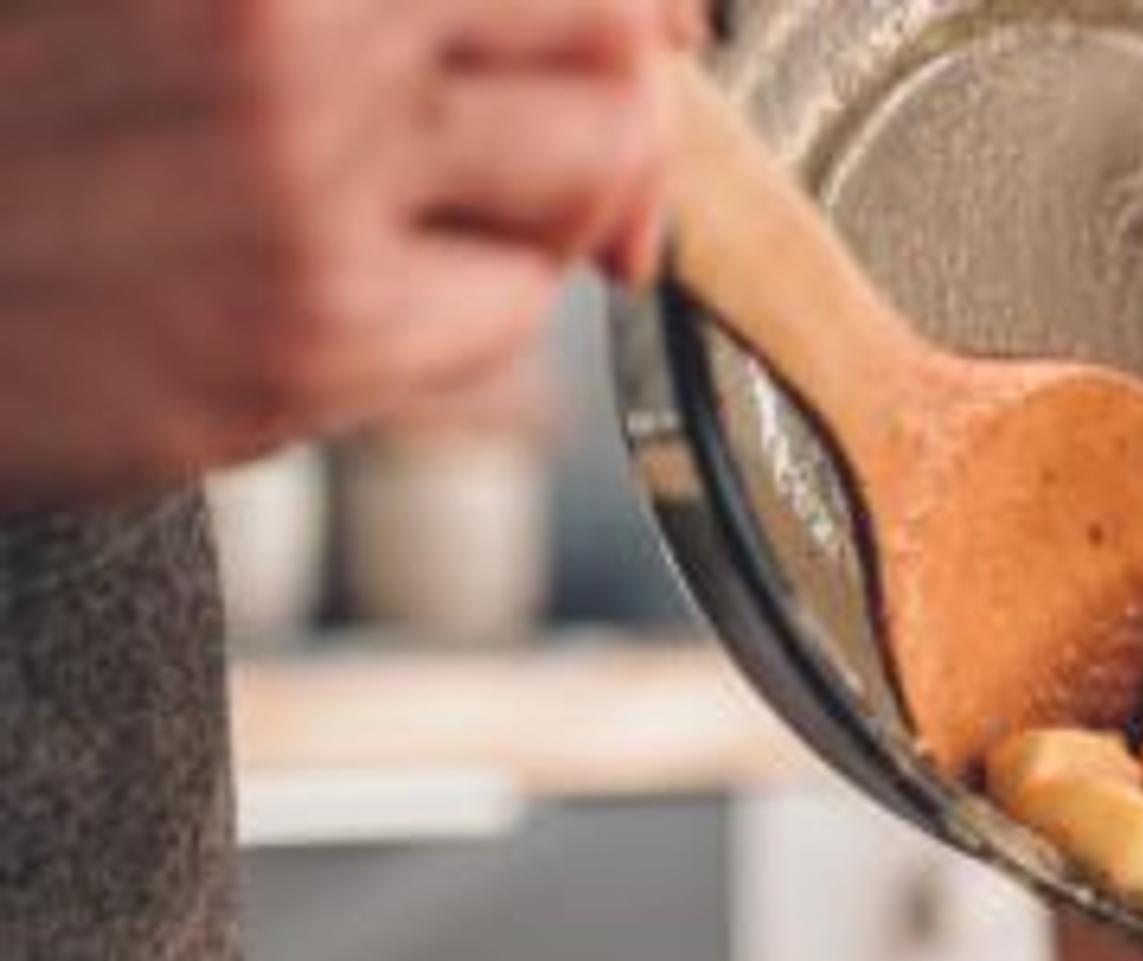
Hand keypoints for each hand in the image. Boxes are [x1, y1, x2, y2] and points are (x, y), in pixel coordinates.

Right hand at [0, 0, 691, 506]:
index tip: (662, 24)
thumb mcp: (168, 11)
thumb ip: (351, 14)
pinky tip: (353, 292)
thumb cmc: (25, 118)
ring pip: (595, 165)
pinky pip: (508, 307)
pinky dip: (470, 301)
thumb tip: (636, 21)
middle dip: (623, 82)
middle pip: (606, 30)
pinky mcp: (314, 329)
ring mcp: (303, 176)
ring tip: (441, 208)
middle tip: (570, 131)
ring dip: (558, 193)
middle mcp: (289, 25)